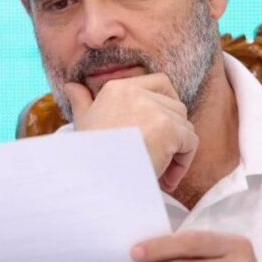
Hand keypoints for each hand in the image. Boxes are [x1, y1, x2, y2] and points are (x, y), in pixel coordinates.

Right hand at [64, 74, 197, 191]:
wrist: (94, 178)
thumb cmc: (87, 154)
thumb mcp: (82, 122)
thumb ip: (81, 101)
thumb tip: (71, 86)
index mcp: (117, 88)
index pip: (160, 82)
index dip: (167, 103)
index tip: (162, 129)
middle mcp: (137, 93)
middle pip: (176, 107)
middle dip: (173, 133)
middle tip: (160, 158)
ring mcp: (154, 110)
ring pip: (185, 126)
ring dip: (177, 150)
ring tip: (161, 171)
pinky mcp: (168, 129)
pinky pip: (190, 143)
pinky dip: (183, 163)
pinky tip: (166, 179)